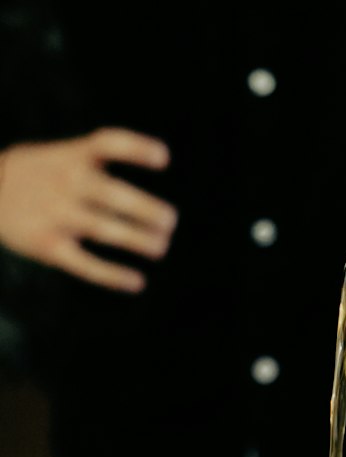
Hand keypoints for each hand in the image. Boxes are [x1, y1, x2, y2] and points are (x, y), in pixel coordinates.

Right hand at [0, 129, 176, 292]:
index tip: (163, 158)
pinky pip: (86, 264)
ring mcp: (57, 215)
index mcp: (72, 156)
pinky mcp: (48, 246)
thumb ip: (91, 161)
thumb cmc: (34, 175)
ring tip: (160, 247)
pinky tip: (137, 282)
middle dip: (147, 210)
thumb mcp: (58, 155)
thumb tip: (142, 177)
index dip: (137, 148)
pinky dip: (113, 276)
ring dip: (138, 240)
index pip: (107, 143)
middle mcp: (66, 183)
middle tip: (169, 222)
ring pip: (106, 230)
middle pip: (115, 195)